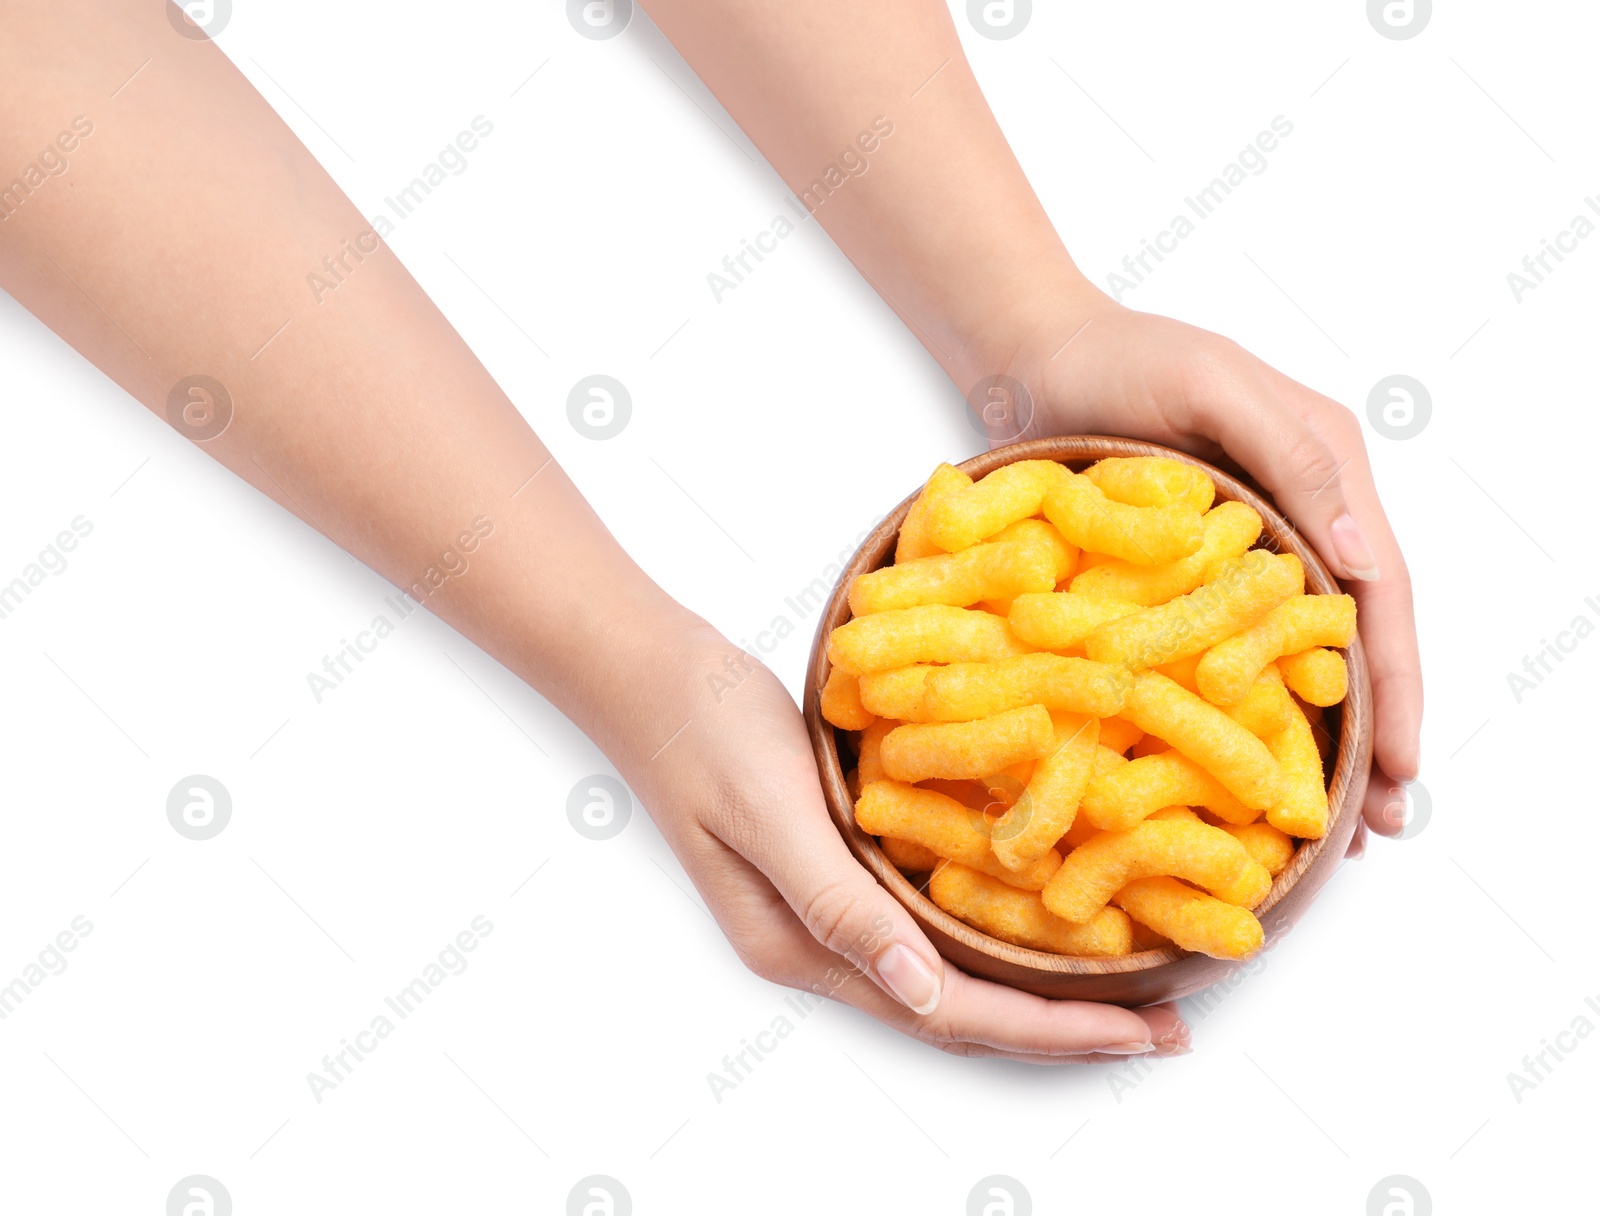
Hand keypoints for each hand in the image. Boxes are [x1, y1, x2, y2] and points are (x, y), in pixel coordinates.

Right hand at [605, 618, 1189, 1062]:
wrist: (650, 672)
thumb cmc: (703, 729)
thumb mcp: (772, 812)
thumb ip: (841, 904)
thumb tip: (921, 994)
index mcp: (804, 946)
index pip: (947, 1012)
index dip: (1049, 1029)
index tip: (1141, 1029)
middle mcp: (824, 943)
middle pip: (960, 1009)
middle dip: (1064, 1028)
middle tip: (1167, 1028)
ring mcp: (829, 908)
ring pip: (953, 973)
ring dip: (1038, 989)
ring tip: (1128, 993)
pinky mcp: (840, 864)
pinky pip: (936, 920)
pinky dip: (998, 934)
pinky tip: (1044, 919)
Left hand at [967, 295, 1421, 841]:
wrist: (1037, 355)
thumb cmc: (1123, 357)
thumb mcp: (1211, 388)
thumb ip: (1290, 457)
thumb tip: (1359, 552)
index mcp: (1328, 466)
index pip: (1380, 589)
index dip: (1397, 681)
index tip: (1400, 766)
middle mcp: (1304, 511)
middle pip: (1355, 635)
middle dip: (1376, 727)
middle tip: (1379, 826)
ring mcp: (1250, 543)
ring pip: (1301, 651)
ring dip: (1323, 732)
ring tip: (1334, 820)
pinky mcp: (1192, 567)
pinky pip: (1235, 644)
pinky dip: (1251, 703)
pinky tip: (1249, 760)